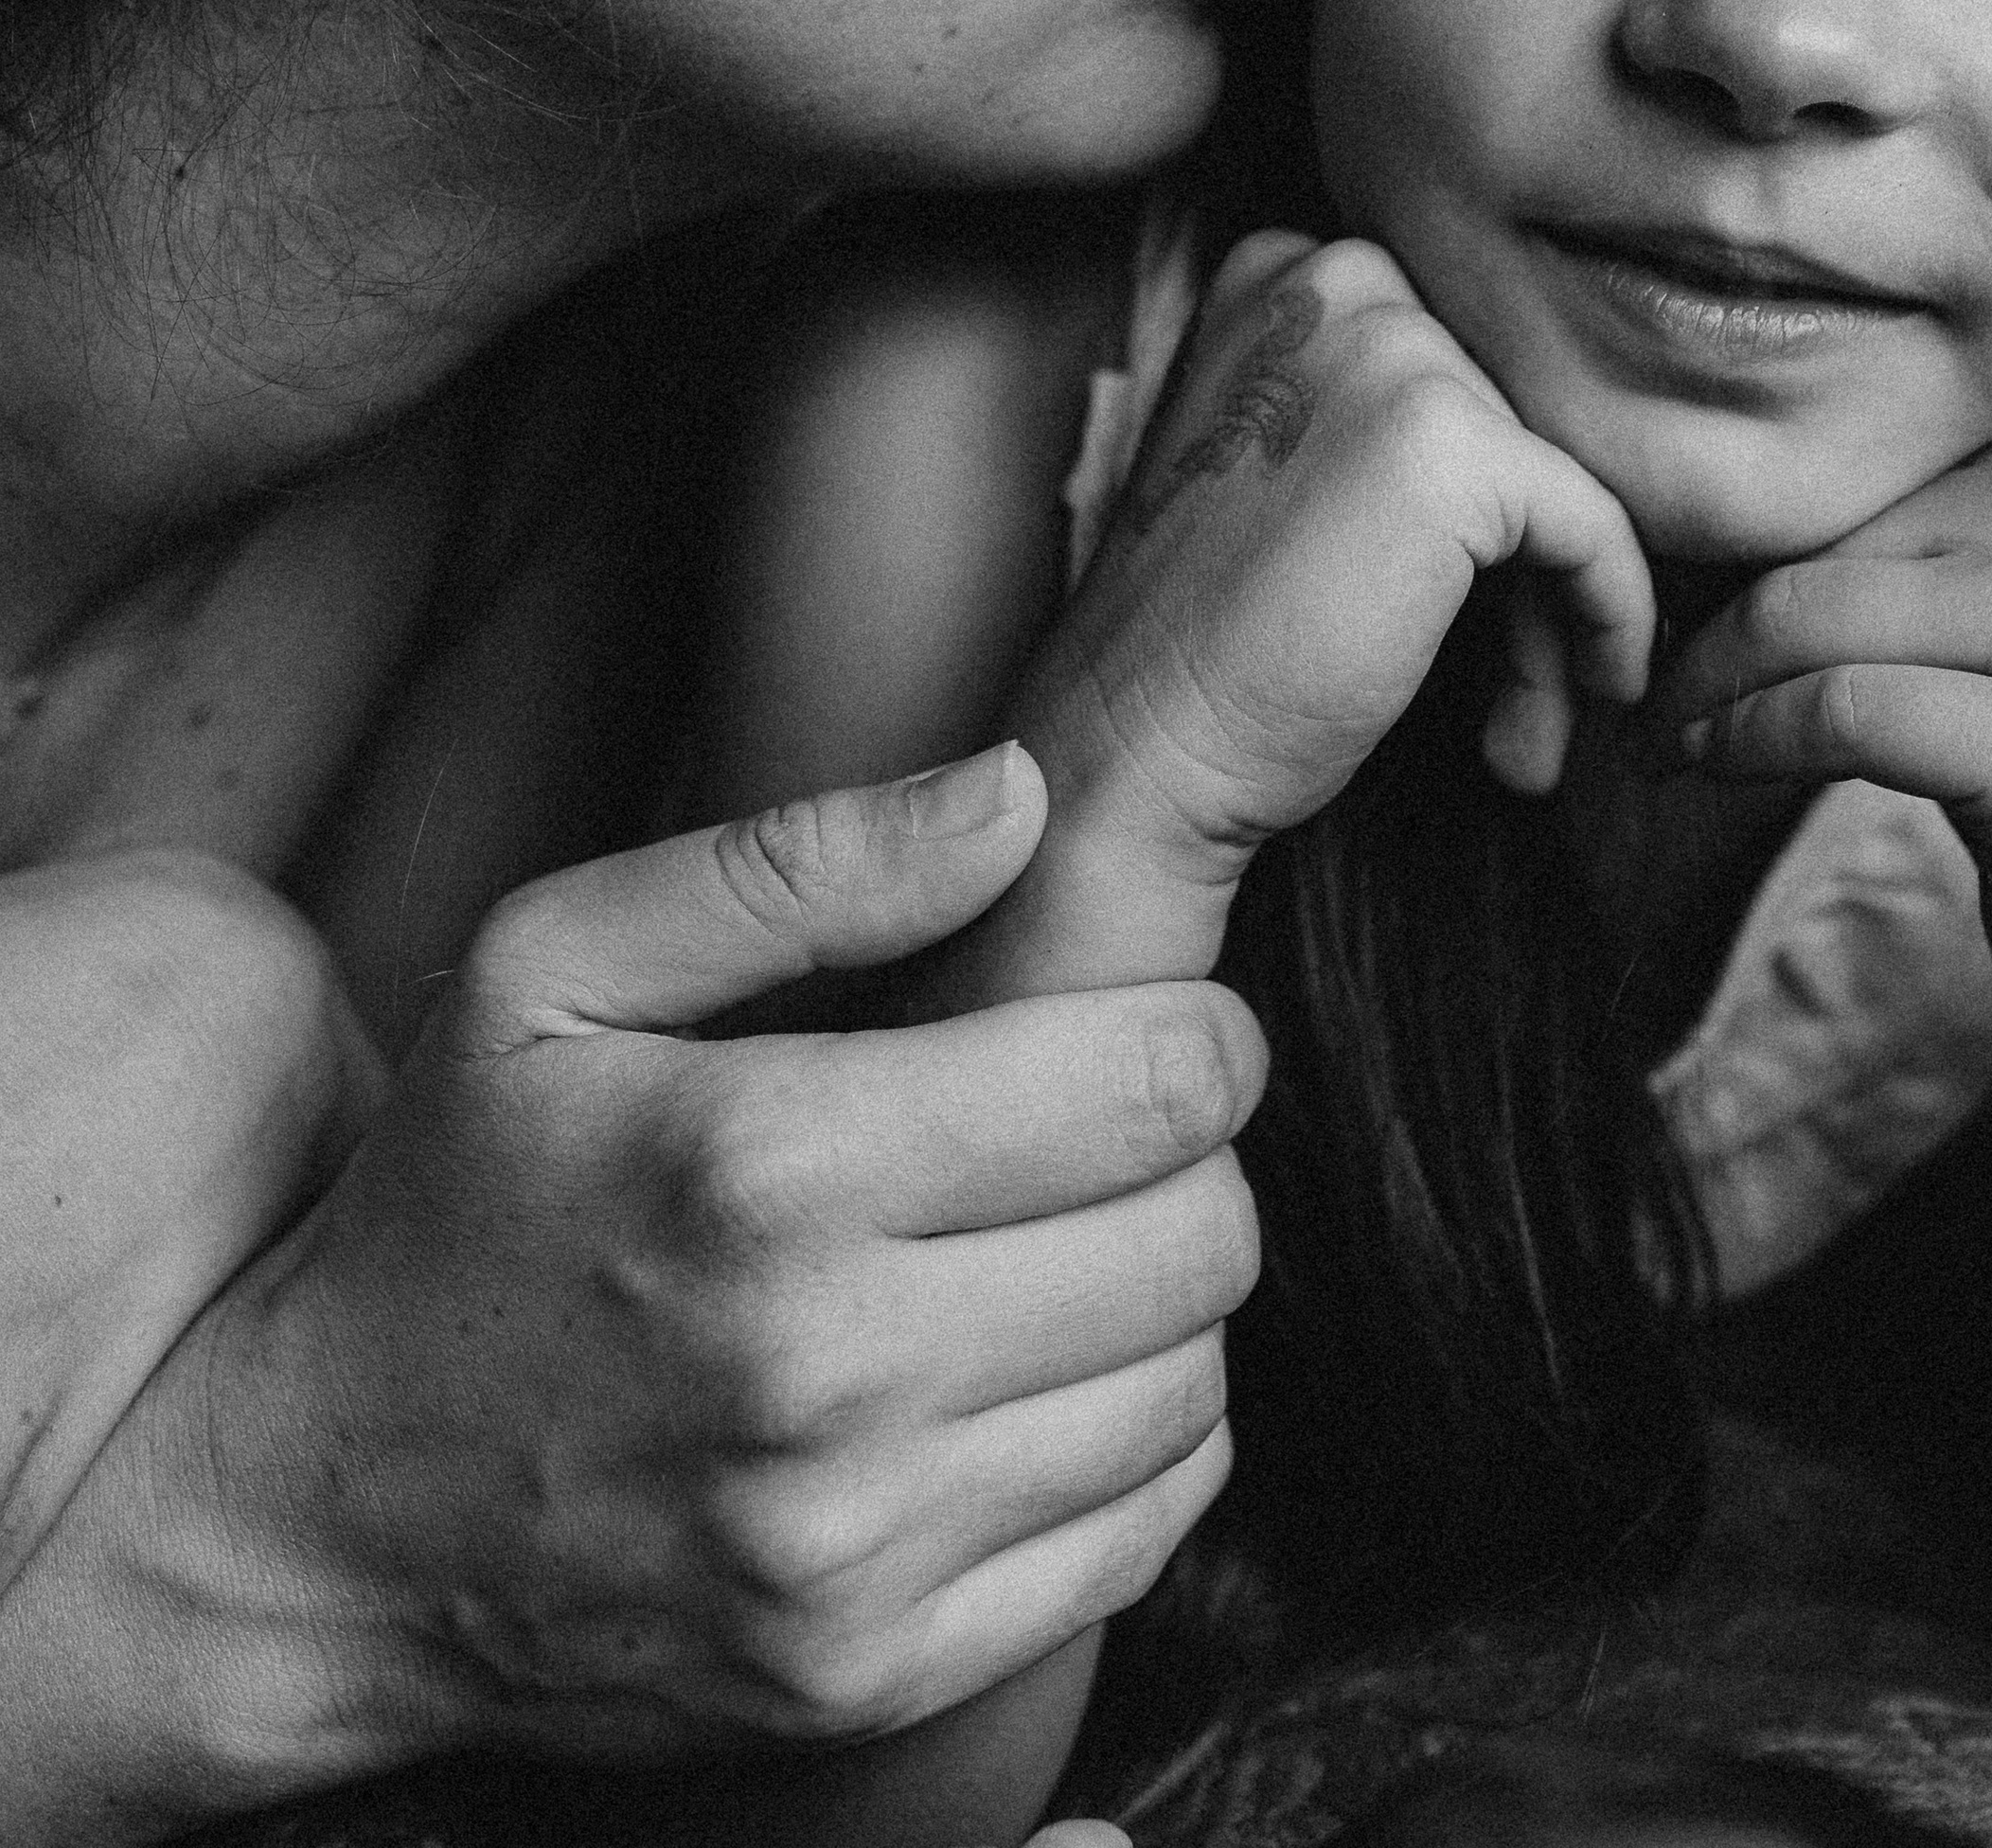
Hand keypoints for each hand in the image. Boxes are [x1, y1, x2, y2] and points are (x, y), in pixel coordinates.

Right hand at [103, 747, 1261, 1801]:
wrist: (314, 1523)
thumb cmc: (449, 1205)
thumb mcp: (555, 967)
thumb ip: (803, 863)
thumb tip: (1025, 793)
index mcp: (765, 1163)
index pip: (1151, 1084)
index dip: (1198, 1030)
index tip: (1158, 1021)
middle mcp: (826, 1371)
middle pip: (1199, 1238)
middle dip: (1194, 1160)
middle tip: (1111, 1134)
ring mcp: (854, 1546)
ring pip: (1189, 1388)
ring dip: (1170, 1305)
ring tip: (1067, 1249)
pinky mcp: (872, 1675)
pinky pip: (1139, 1537)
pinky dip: (1138, 1445)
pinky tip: (1047, 1379)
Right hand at [993, 234, 1653, 993]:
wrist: (1133, 745)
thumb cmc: (1203, 642)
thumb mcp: (1282, 472)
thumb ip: (1390, 427)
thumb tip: (1559, 474)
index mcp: (1284, 274)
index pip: (1457, 370)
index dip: (1482, 508)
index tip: (1473, 615)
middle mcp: (1335, 281)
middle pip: (1512, 422)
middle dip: (1523, 568)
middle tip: (1512, 695)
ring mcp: (1391, 350)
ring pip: (1555, 480)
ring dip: (1555, 616)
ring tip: (1526, 726)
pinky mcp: (1450, 443)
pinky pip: (1594, 524)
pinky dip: (1612, 613)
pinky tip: (1598, 688)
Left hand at [1650, 402, 1991, 1074]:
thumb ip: (1896, 535)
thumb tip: (1670, 504)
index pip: (1853, 467)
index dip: (1741, 543)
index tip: (1667, 608)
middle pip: (1823, 539)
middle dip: (1709, 622)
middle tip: (1644, 691)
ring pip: (1813, 618)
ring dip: (1710, 688)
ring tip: (1667, 738)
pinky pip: (1844, 712)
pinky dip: (1749, 738)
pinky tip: (1712, 767)